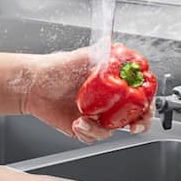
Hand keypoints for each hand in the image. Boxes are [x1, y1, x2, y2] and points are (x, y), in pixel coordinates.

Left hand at [22, 48, 153, 143]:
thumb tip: (111, 44)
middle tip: (133, 125)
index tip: (146, 107)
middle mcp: (109, 101)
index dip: (147, 102)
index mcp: (114, 83)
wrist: (33, 85)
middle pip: (135, 116)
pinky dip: (87, 132)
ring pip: (114, 130)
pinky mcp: (85, 127)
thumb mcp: (82, 57)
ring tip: (83, 119)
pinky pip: (95, 136)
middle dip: (138, 123)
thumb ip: (101, 52)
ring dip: (101, 127)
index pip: (140, 94)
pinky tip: (76, 123)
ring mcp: (98, 115)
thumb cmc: (56, 68)